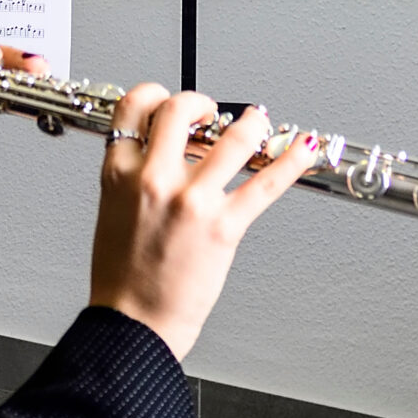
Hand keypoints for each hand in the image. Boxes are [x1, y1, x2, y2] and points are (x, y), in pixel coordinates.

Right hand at [88, 86, 317, 360]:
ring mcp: (190, 200)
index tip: (169, 100)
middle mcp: (154, 179)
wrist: (132, 323)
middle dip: (201, 102)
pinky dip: (291, 160)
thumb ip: (138, 176)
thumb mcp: (114, 211)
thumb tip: (176, 153)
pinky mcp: (223, 226)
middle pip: (180, 109)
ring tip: (258, 122)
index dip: (156, 94)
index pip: (134, 107)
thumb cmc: (122, 277)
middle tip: (212, 112)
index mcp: (119, 174)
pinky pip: (265, 182)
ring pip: (232, 138)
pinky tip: (303, 148)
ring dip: (252, 123)